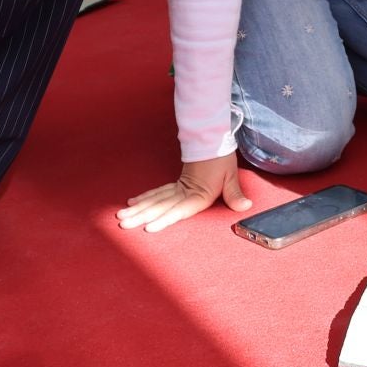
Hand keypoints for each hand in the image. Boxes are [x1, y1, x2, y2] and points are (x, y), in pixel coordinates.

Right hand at [118, 153, 251, 232]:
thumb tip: (245, 206)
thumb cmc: (221, 159)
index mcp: (198, 194)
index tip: (148, 227)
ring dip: (138, 209)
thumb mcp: (231, 176)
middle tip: (123, 224)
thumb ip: (234, 194)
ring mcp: (177, 188)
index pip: (178, 210)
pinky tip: (132, 203)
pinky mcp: (176, 184)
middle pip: (160, 206)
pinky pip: (157, 192)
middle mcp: (184, 192)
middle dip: (140, 216)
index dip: (164, 219)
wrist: (212, 140)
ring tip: (121, 216)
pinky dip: (144, 198)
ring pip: (154, 200)